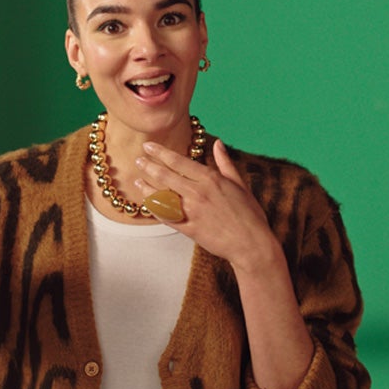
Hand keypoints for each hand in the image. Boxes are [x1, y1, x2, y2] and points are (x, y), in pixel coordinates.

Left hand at [134, 139, 283, 273]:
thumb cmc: (249, 214)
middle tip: (138, 159)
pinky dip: (155, 209)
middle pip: (166, 176)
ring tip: (137, 180)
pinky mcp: (189, 229)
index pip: (180, 162)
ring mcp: (193, 212)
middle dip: (149, 166)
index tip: (148, 147)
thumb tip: (218, 143)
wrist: (252, 244)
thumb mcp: (240, 184)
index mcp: (211, 179)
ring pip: (162, 196)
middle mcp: (199, 193)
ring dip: (147, 187)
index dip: (161, 153)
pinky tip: (146, 203)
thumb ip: (225, 163)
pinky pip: (167, 217)